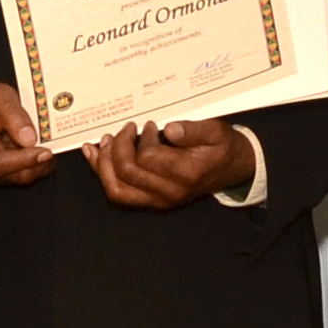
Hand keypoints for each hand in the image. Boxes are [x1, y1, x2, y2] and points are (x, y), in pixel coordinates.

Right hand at [0, 78, 52, 186]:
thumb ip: (13, 114)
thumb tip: (30, 139)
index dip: (25, 161)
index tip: (47, 152)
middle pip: (14, 176)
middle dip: (38, 164)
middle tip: (53, 147)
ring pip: (21, 178)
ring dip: (38, 165)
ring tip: (45, 145)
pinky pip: (21, 176)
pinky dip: (34, 165)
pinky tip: (38, 150)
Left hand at [86, 117, 251, 210]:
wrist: (234, 169)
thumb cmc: (223, 147)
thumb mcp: (216, 131)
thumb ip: (193, 130)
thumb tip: (170, 130)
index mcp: (185, 174)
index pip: (148, 157)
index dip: (143, 138)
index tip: (150, 126)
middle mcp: (169, 192)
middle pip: (127, 173)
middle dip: (118, 147)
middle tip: (126, 129)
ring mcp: (158, 201)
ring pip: (117, 189)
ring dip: (102, 165)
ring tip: (101, 143)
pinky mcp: (151, 202)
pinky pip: (120, 193)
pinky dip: (103, 174)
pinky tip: (94, 155)